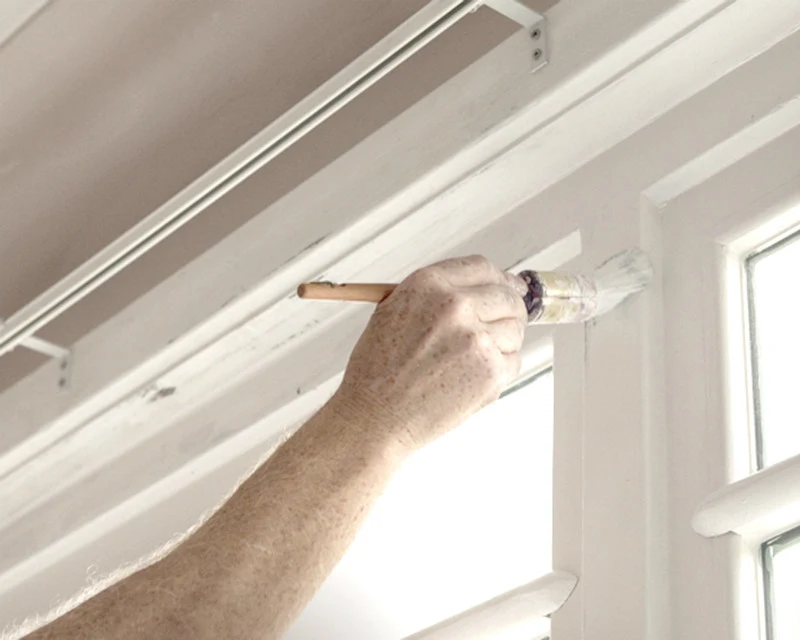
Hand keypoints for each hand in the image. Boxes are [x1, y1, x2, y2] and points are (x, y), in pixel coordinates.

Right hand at [334, 255, 528, 453]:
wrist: (374, 417)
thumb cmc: (377, 372)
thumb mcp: (391, 312)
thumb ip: (434, 296)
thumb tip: (477, 291)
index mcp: (428, 285)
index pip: (482, 267)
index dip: (500, 278)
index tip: (508, 287)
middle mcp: (455, 306)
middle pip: (507, 297)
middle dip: (509, 310)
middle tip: (501, 325)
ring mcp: (476, 339)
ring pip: (515, 330)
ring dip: (502, 343)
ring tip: (471, 361)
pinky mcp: (490, 371)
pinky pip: (513, 361)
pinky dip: (500, 370)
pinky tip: (470, 379)